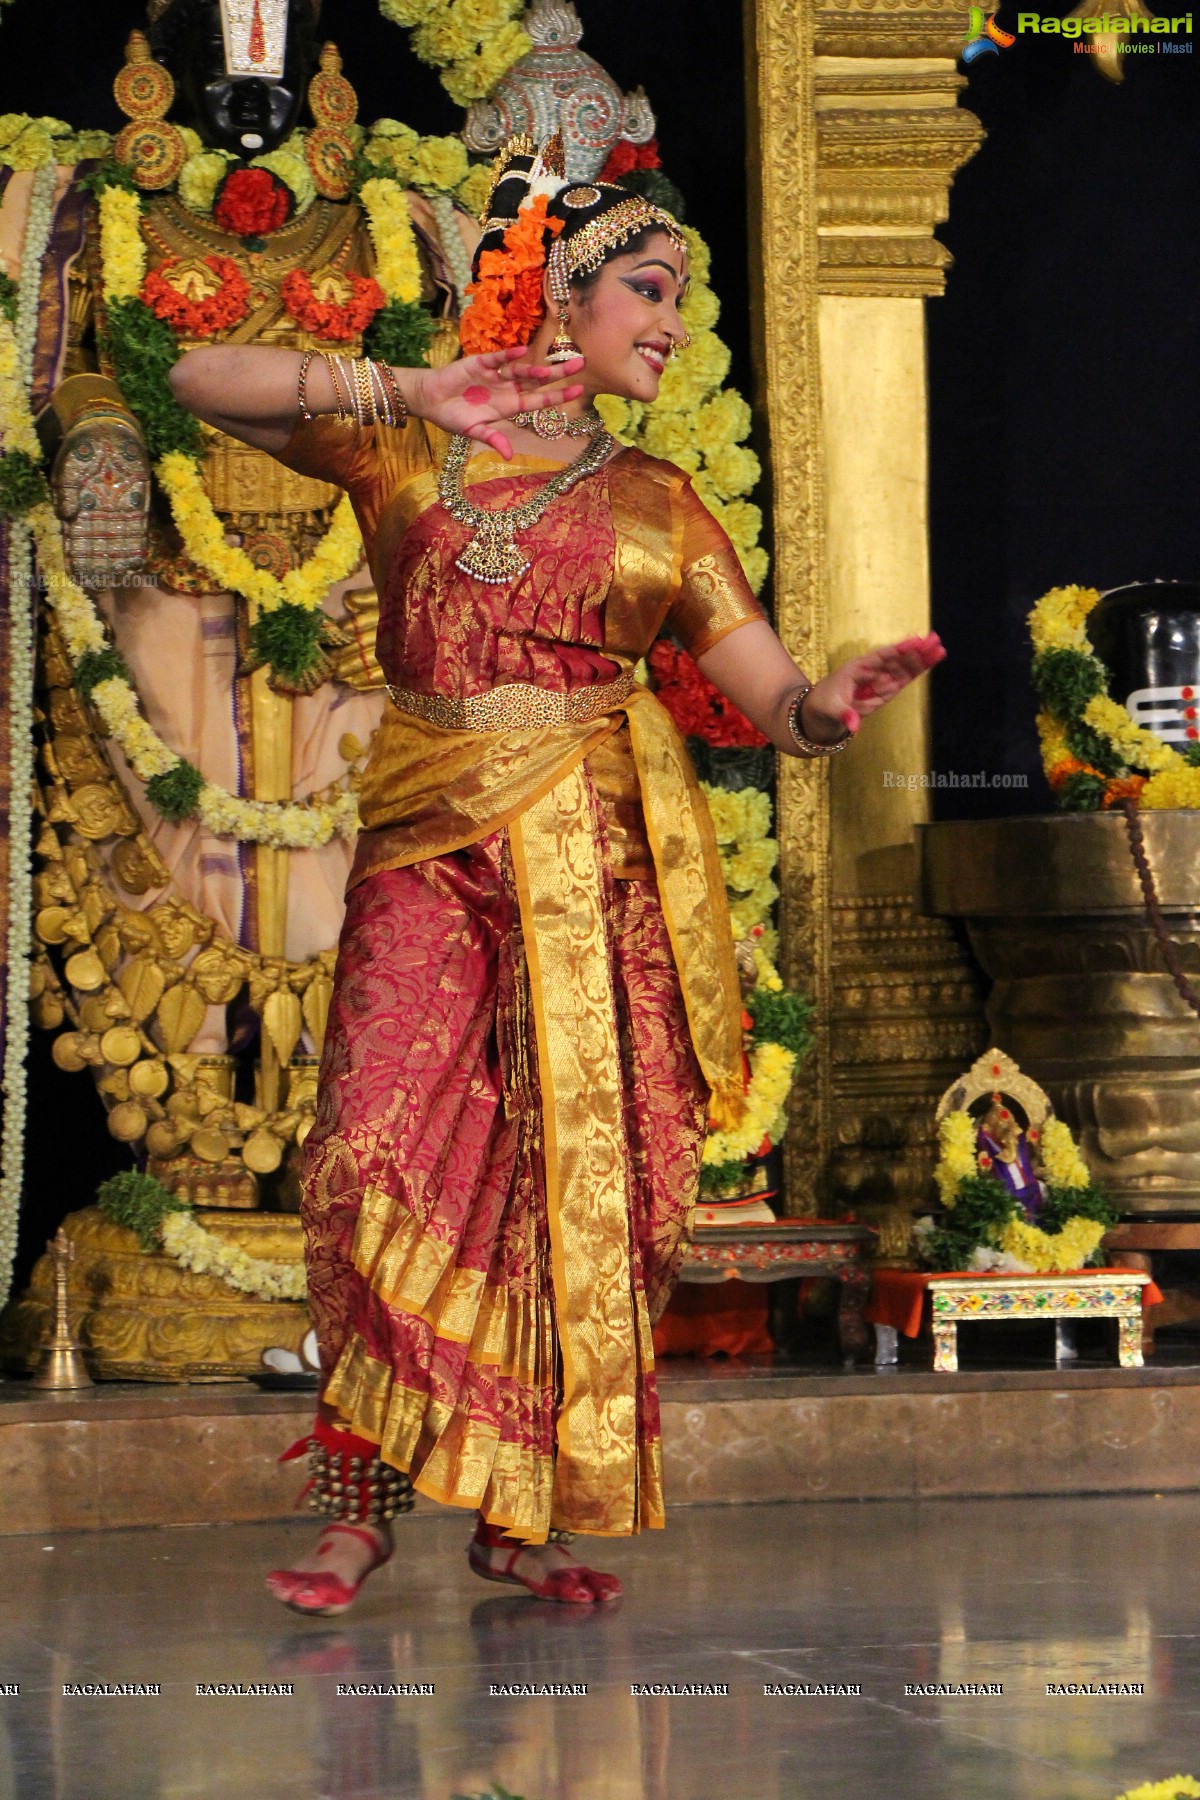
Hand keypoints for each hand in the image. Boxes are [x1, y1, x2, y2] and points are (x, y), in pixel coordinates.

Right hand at [409, 346, 585, 457]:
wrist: (429, 400)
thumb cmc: (452, 417)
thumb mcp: (473, 432)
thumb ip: (493, 439)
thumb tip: (509, 456)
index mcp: (509, 406)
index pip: (539, 400)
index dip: (558, 395)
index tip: (579, 390)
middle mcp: (507, 389)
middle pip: (537, 381)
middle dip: (557, 374)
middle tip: (580, 364)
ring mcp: (495, 375)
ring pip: (520, 370)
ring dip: (533, 369)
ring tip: (548, 370)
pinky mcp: (480, 363)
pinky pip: (498, 358)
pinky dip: (508, 355)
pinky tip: (521, 352)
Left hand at [805, 631, 945, 740]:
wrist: (822, 712)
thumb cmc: (824, 704)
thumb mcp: (831, 709)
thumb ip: (844, 715)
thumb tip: (853, 726)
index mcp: (856, 669)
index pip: (879, 658)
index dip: (896, 651)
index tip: (912, 642)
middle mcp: (871, 671)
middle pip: (895, 659)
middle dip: (914, 651)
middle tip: (934, 640)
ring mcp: (880, 680)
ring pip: (903, 668)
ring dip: (920, 659)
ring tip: (939, 649)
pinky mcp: (886, 690)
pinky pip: (904, 678)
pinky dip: (917, 670)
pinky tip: (931, 660)